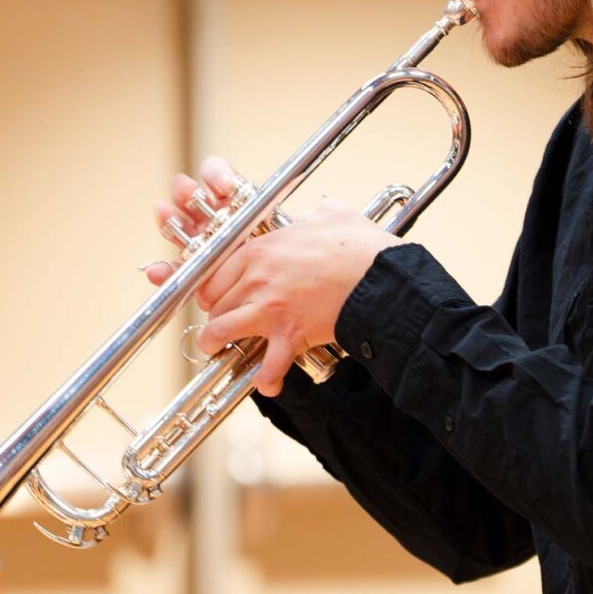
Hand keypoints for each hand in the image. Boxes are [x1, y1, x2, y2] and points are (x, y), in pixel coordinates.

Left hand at [145, 157, 402, 395]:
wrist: (380, 277)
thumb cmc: (360, 246)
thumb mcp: (333, 216)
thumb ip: (318, 213)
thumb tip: (324, 210)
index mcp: (260, 250)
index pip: (214, 274)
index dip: (212, 290)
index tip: (217, 298)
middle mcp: (257, 279)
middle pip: (215, 304)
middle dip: (215, 316)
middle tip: (223, 325)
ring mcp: (270, 309)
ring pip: (220, 332)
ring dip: (216, 345)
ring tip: (219, 352)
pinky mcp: (290, 335)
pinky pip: (267, 366)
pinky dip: (266, 379)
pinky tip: (268, 383)